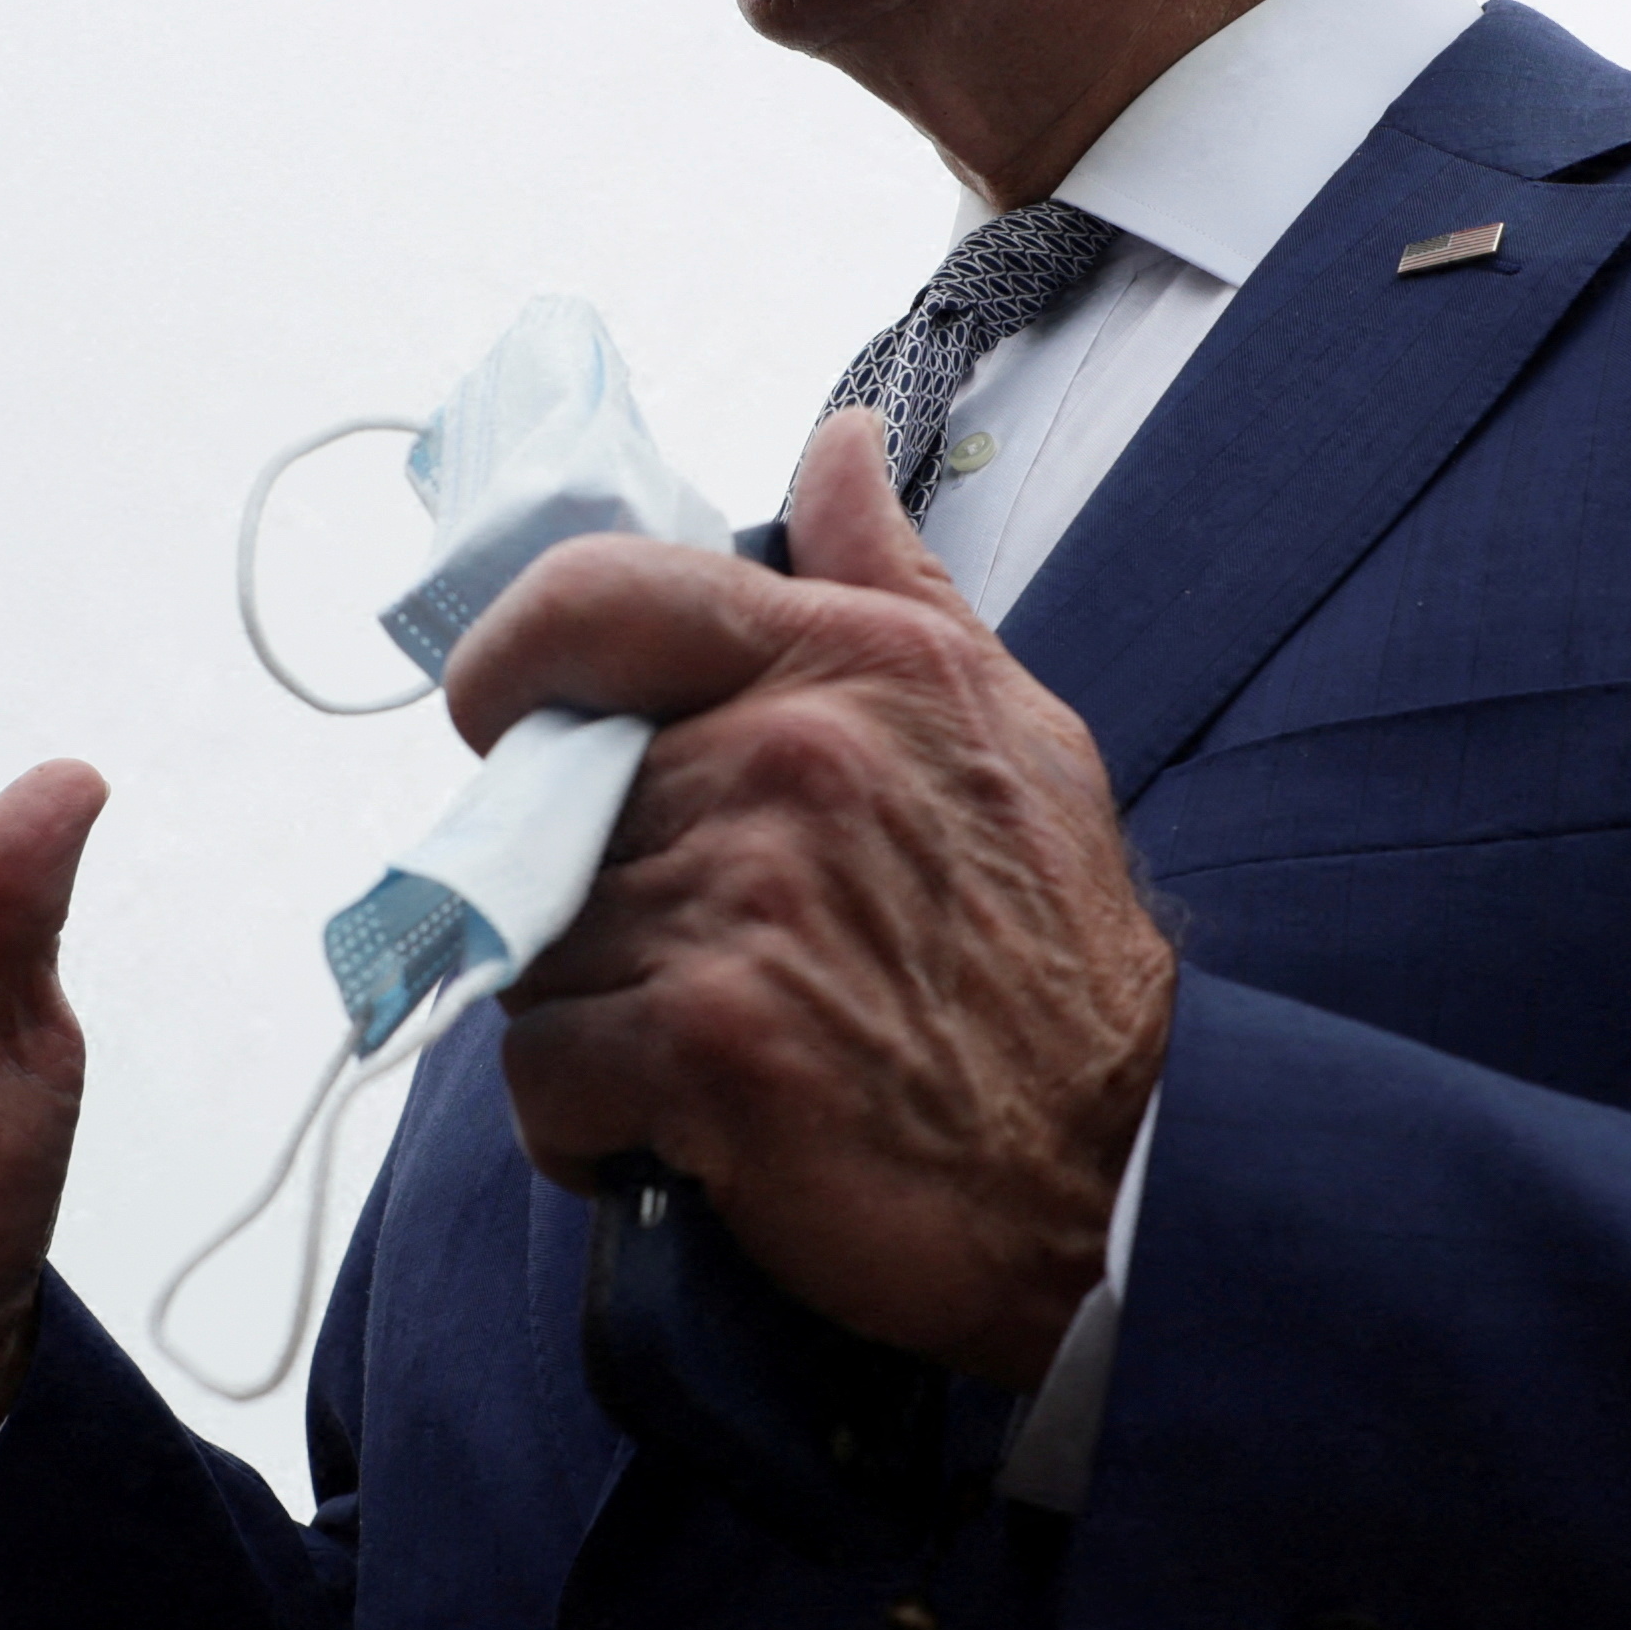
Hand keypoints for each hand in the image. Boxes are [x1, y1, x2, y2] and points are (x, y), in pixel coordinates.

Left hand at [445, 410, 1174, 1389]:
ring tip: (718, 1048)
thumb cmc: (1047, 967)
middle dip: (597, 894)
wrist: (1117, 1184)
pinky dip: (587, 1123)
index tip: (516, 727)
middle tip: (715, 960)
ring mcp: (746, 897)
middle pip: (555, 806)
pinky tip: (689, 1132)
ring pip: (538, 944)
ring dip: (596, 1016)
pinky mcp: (707, 1039)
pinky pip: (540, 1068)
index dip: (513, 665)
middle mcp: (791, 758)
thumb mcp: (1007, 730)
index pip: (593, 597)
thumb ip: (890, 582)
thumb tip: (833, 445)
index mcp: (852, 664)